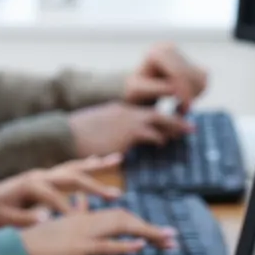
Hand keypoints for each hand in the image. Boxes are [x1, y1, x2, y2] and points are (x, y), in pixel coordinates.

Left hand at [0, 156, 121, 229]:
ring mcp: (44, 173)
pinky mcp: (46, 176)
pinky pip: (70, 168)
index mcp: (29, 186)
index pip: (53, 197)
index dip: (66, 209)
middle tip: (115, 195)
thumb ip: (25, 218)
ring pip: (74, 167)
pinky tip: (102, 160)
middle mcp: (39, 175)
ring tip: (118, 159)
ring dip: (97, 166)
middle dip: (93, 185)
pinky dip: (86, 164)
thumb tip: (47, 218)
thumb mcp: (5, 219)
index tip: (81, 222)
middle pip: (71, 177)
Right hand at [20, 207, 176, 254]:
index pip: (115, 213)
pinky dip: (123, 244)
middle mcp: (83, 219)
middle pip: (123, 217)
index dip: (137, 221)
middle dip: (148, 227)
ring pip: (119, 224)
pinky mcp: (75, 246)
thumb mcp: (55, 220)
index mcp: (80, 215)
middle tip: (171, 237)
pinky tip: (139, 246)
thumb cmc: (31, 239)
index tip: (158, 231)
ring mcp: (80, 231)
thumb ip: (72, 208)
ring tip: (165, 240)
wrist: (10, 244)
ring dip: (144, 231)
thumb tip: (83, 201)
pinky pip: (104, 244)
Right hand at [69, 102, 194, 156]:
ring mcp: (128, 121)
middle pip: (158, 112)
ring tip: (184, 133)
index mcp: (119, 110)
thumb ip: (110, 133)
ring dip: (174, 127)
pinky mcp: (127, 134)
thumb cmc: (76, 136)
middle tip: (190, 126)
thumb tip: (116, 143)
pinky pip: (151, 135)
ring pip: (160, 120)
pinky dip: (159, 139)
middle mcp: (126, 112)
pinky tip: (162, 144)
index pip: (145, 111)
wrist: (65, 134)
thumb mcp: (96, 130)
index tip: (169, 122)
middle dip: (176, 119)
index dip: (159, 117)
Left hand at [124, 43, 207, 110]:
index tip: (183, 111)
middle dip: (190, 95)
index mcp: (157, 53)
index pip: (179, 73)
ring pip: (200, 77)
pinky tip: (181, 101)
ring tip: (178, 107)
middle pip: (191, 74)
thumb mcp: (136, 92)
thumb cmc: (132, 93)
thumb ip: (154, 89)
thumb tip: (174, 88)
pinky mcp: (189, 62)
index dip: (184, 93)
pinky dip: (197, 92)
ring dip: (194, 95)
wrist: (134, 90)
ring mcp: (180, 54)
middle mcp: (169, 49)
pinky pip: (203, 79)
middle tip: (183, 112)